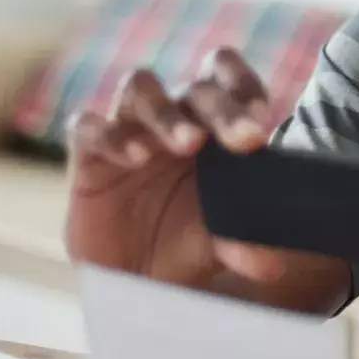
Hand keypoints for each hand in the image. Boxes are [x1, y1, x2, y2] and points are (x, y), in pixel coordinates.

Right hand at [65, 48, 347, 306]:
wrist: (130, 279)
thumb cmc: (182, 244)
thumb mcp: (218, 245)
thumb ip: (243, 243)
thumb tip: (271, 262)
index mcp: (210, 125)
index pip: (226, 79)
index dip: (244, 88)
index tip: (262, 121)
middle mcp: (171, 117)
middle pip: (195, 87)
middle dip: (222, 108)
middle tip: (245, 140)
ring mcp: (127, 130)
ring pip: (140, 88)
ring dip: (167, 112)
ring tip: (189, 143)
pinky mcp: (87, 155)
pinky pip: (88, 127)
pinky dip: (111, 135)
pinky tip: (136, 156)